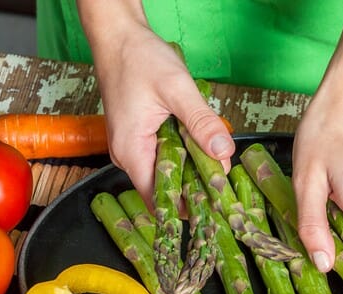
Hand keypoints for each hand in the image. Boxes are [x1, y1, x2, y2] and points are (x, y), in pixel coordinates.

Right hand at [78, 1, 232, 204]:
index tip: (216, 204)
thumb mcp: (177, 88)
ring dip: (192, 169)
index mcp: (132, 152)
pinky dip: (183, 154)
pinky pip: (163, 156)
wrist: (118, 37)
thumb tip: (224, 152)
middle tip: (225, 180)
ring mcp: (132, 148)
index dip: (189, 206)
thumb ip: (201, 122)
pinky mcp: (138, 138)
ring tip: (217, 162)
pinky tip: (200, 144)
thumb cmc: (139, 59)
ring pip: (166, 173)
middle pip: (165, 189)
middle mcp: (128, 156)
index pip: (160, 200)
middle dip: (196, 187)